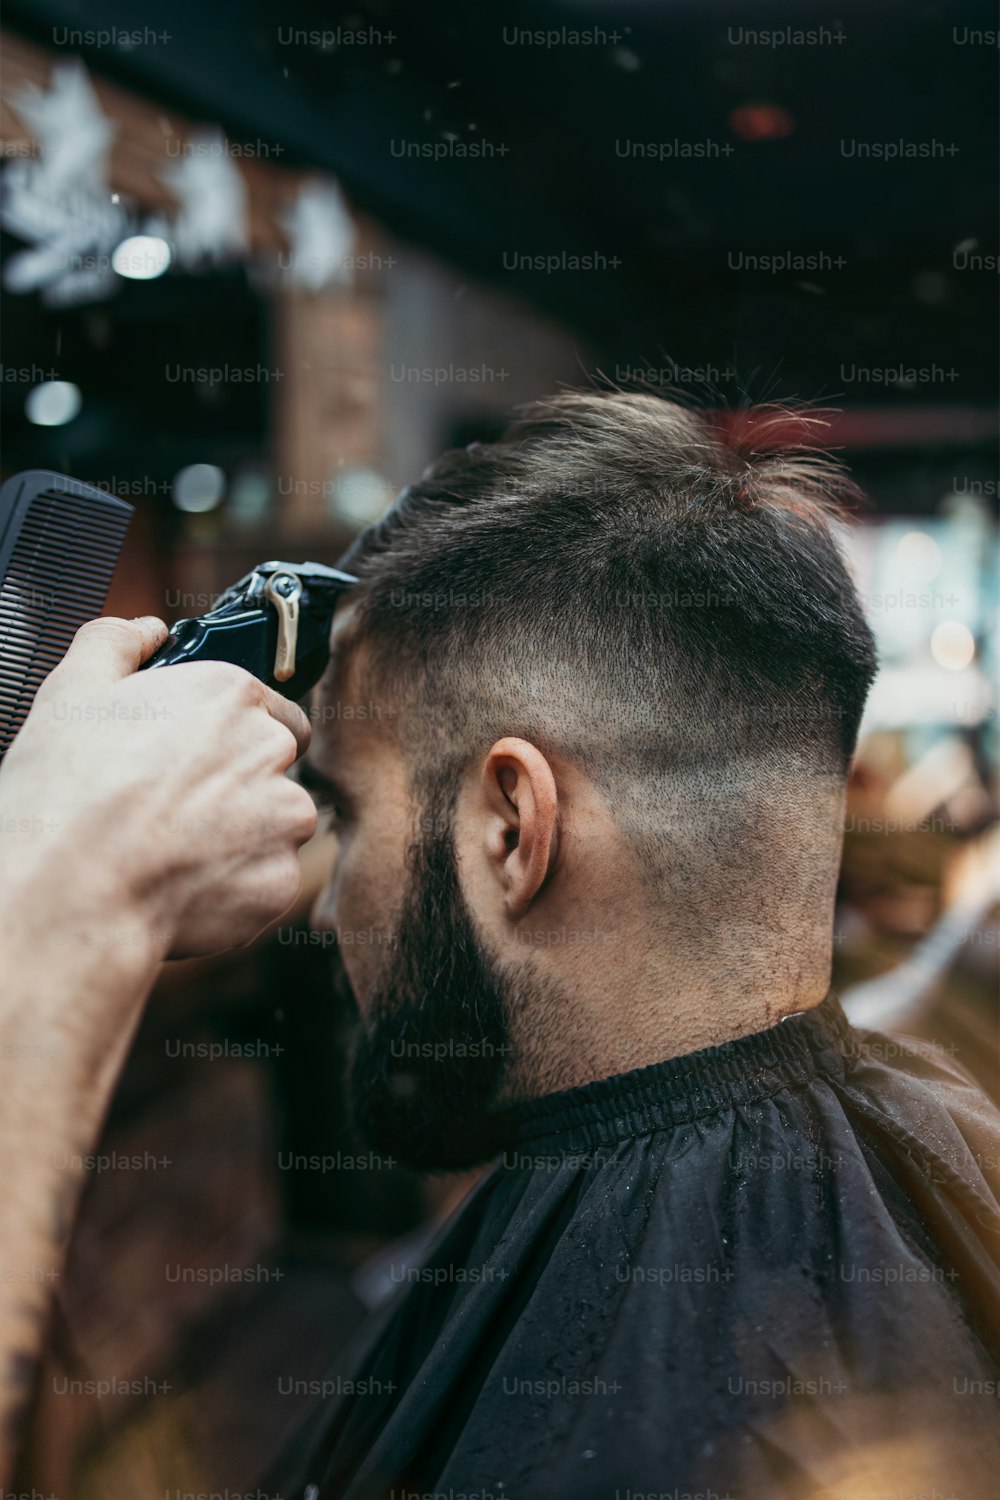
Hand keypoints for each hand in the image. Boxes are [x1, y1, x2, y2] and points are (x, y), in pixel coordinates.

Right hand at [0, 616, 316, 960]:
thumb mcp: (71, 691)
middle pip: (274, 768)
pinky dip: (235, 890)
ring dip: (241, 840)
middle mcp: (271, 749)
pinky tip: (182, 888)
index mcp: (230, 695)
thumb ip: (115, 643)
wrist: (69, 893)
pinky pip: (266, 883)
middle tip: (174, 811)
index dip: (226, 738)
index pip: (266, 711)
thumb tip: (146, 631)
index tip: (190, 763)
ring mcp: (283, 818)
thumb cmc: (65, 794)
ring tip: (174, 852)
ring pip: (276, 827)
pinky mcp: (280, 881)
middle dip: (237, 788)